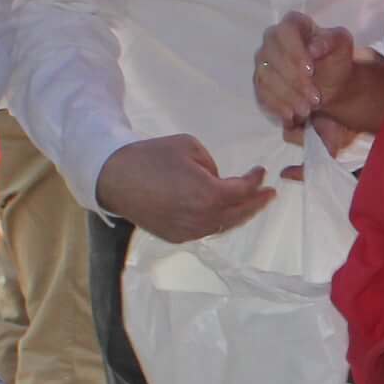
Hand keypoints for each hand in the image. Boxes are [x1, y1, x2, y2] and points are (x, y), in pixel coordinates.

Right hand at [95, 136, 275, 242]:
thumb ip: (212, 165)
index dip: (255, 180)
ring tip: (252, 204)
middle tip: (269, 194)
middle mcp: (202, 218)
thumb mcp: (189, 146)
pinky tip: (225, 213)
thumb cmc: (150, 156)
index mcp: (209, 194)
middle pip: (239, 213)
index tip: (261, 170)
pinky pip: (206, 230)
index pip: (242, 191)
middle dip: (256, 203)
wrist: (114, 178)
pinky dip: (220, 222)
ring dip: (240, 214)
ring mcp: (189, 232)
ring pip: (224, 226)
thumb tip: (217, 180)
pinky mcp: (176, 237)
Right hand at [256, 14, 360, 139]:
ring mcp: (264, 61)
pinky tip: (292, 116)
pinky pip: (262, 93)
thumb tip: (313, 48)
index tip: (310, 70)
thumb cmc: (335, 58)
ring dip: (287, 96)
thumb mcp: (342, 46)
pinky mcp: (261, 82)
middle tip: (315, 98)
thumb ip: (331, 41)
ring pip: (266, 77)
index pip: (286, 31)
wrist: (331, 81)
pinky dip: (277, 106)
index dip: (295, 51)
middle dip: (294, 80)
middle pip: (272, 55)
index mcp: (293, 24)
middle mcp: (273, 39)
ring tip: (307, 110)